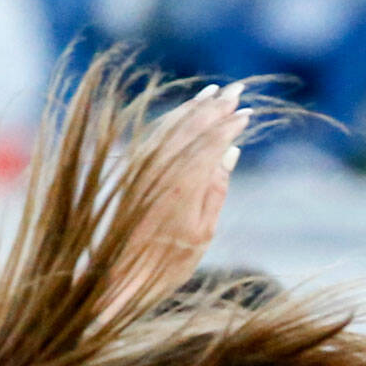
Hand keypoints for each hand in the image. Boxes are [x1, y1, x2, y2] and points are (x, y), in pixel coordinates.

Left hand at [133, 82, 249, 275]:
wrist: (119, 275)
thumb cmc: (168, 263)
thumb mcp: (203, 233)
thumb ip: (216, 190)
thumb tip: (230, 154)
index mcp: (183, 186)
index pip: (211, 143)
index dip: (229, 125)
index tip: (246, 111)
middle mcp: (161, 170)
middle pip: (191, 128)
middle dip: (215, 107)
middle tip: (236, 90)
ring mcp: (144, 168)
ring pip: (170, 127)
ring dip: (193, 108)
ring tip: (212, 93)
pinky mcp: (132, 171)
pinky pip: (154, 136)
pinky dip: (171, 121)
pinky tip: (183, 114)